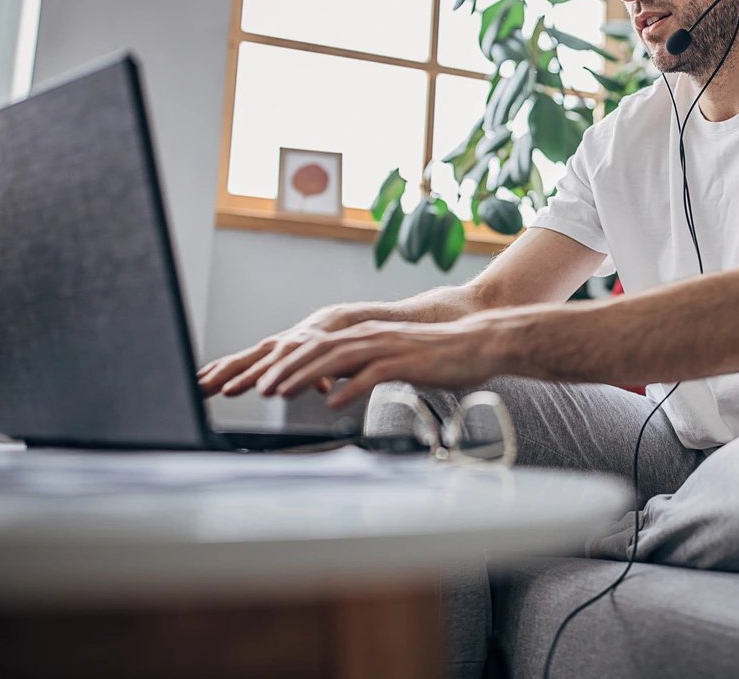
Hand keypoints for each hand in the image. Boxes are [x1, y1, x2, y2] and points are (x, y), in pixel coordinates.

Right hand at [197, 305, 356, 398]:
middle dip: (224, 377)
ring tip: (194, 387)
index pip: (267, 367)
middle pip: (244, 363)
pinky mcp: (260, 352)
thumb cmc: (336, 346)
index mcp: (293, 349)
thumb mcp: (336, 362)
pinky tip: (198, 378)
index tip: (232, 390)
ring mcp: (266, 349)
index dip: (249, 379)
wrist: (332, 322)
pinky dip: (215, 369)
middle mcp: (275, 347)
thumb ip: (327, 375)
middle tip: (204, 390)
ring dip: (214, 375)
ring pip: (235, 361)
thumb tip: (323, 387)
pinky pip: (233, 361)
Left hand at [254, 320, 490, 409]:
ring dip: (306, 377)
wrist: (479, 345)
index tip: (261, 383)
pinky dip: (350, 387)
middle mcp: (372, 336)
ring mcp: (389, 347)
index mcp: (366, 336)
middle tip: (259, 390)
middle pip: (318, 351)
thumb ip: (362, 369)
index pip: (317, 348)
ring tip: (282, 394)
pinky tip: (332, 402)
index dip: (287, 364)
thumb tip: (333, 387)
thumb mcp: (392, 361)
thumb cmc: (439, 358)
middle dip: (285, 370)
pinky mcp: (408, 361)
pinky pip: (373, 374)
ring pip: (338, 359)